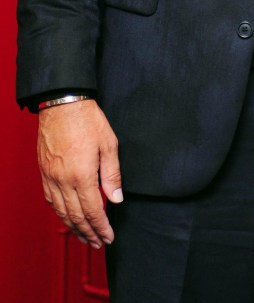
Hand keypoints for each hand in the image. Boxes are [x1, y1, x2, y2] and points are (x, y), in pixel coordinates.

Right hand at [37, 99, 122, 247]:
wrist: (62, 104)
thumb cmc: (88, 120)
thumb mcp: (109, 143)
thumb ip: (112, 173)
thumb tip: (116, 198)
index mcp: (82, 175)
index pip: (93, 211)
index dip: (101, 227)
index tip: (108, 237)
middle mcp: (63, 180)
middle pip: (76, 216)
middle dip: (88, 233)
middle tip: (98, 243)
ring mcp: (51, 177)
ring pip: (61, 211)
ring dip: (73, 227)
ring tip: (84, 237)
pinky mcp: (44, 172)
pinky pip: (51, 200)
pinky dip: (60, 213)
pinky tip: (67, 217)